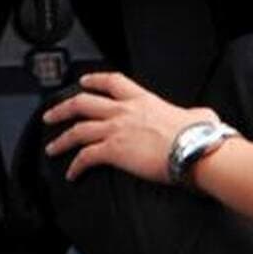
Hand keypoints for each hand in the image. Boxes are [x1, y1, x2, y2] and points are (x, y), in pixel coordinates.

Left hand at [43, 72, 218, 182]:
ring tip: (52, 148)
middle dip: (62, 109)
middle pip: (82, 103)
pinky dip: (75, 166)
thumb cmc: (200, 136)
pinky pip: (85, 157)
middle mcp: (124, 111)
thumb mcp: (199, 115)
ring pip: (77, 130)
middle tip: (51, 115)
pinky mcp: (113, 150)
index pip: (112, 81)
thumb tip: (202, 117)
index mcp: (143, 100)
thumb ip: (193, 114)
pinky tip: (72, 173)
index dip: (94, 80)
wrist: (197, 150)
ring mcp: (116, 130)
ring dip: (61, 140)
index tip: (83, 82)